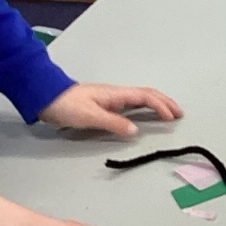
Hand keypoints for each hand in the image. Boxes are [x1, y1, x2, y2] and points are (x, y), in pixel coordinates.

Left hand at [39, 83, 181, 137]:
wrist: (46, 98)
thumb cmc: (67, 106)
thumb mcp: (90, 116)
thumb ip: (113, 123)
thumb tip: (136, 131)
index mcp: (116, 94)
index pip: (145, 97)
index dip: (161, 106)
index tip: (172, 118)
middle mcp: (116, 94)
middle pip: (147, 95)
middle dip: (164, 103)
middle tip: (178, 114)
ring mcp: (110, 99)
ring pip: (140, 99)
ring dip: (156, 105)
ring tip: (167, 114)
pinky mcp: (104, 105)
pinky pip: (131, 104)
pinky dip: (144, 108)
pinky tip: (144, 115)